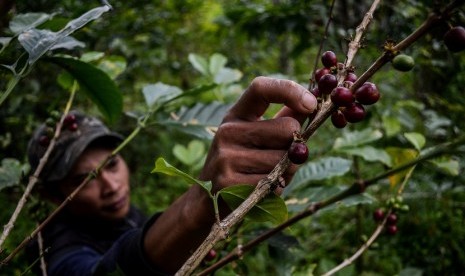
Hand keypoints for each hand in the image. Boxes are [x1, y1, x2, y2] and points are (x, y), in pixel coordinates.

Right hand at [200, 76, 316, 193]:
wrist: (208, 201)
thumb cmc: (242, 164)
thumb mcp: (255, 136)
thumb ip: (283, 119)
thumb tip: (314, 103)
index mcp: (236, 115)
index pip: (261, 88)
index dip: (290, 90)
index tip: (311, 104)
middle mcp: (228, 132)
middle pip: (287, 129)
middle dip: (295, 147)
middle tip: (283, 159)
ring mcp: (226, 157)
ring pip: (284, 160)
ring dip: (286, 172)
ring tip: (267, 177)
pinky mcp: (230, 183)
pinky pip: (274, 184)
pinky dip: (275, 190)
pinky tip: (259, 191)